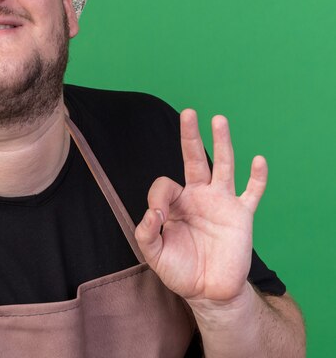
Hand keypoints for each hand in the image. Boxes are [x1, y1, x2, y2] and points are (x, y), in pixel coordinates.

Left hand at [134, 109, 267, 306]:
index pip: (164, 185)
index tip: (157, 218)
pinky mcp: (241, 215)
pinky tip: (258, 161)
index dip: (157, 197)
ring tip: (218, 119)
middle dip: (190, 136)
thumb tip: (152, 213)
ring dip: (222, 143)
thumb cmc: (179, 270)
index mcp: (176, 203)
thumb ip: (146, 232)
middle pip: (194, 159)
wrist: (208, 291)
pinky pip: (252, 193)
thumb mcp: (153, 253)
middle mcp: (198, 196)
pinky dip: (257, 178)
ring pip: (223, 166)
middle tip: (188, 113)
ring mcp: (221, 203)